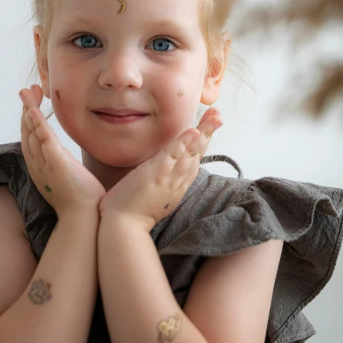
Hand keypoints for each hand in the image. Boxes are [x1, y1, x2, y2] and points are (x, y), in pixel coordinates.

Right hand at [19, 85, 105, 220]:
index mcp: (40, 168)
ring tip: (28, 92)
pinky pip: (43, 139)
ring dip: (29, 110)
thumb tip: (69, 162)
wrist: (83, 219)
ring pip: (31, 132)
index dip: (29, 120)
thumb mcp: (69, 179)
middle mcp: (37, 165)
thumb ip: (66, 167)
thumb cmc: (80, 203)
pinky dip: (37, 123)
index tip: (32, 104)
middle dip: (26, 109)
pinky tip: (34, 110)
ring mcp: (45, 164)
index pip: (30, 139)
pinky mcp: (56, 162)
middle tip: (27, 90)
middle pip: (26, 132)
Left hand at [98, 108, 222, 231]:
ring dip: (204, 134)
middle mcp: (178, 181)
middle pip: (198, 153)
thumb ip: (162, 177)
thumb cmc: (133, 210)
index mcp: (178, 184)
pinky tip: (193, 131)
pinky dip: (183, 143)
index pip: (195, 159)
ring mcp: (168, 178)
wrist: (123, 227)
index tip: (212, 124)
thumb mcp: (155, 192)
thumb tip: (166, 164)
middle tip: (219, 115)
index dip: (204, 141)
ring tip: (215, 117)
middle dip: (210, 133)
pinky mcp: (155, 175)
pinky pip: (172, 156)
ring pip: (190, 153)